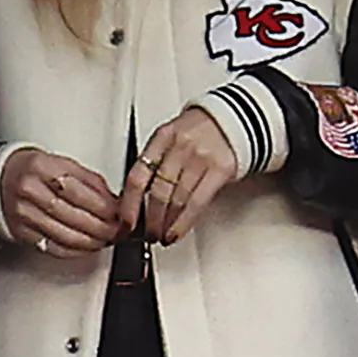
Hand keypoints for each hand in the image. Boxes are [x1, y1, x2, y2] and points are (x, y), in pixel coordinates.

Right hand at [0, 148, 120, 256]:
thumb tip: (116, 203)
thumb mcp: (62, 164)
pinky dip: (74, 250)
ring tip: (105, 240)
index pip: (79, 191)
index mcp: (42, 168)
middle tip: (117, 231)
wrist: (1, 179)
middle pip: (72, 215)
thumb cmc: (35, 171)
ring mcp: (24, 213)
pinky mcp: (22, 232)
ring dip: (90, 241)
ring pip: (64, 235)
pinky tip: (87, 247)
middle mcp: (30, 190)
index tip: (119, 214)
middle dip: (101, 227)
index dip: (104, 207)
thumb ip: (90, 182)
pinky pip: (53, 246)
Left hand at [117, 107, 239, 243]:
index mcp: (162, 138)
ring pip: (176, 200)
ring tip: (161, 236)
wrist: (232, 120)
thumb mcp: (171, 138)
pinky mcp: (220, 169)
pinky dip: (183, 223)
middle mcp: (179, 146)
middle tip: (147, 234)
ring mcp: (200, 158)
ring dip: (166, 225)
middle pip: (157, 191)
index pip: (138, 175)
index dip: (129, 203)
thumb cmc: (198, 133)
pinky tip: (176, 232)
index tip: (125, 222)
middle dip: (150, 220)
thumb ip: (155, 163)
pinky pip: (197, 203)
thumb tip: (135, 200)